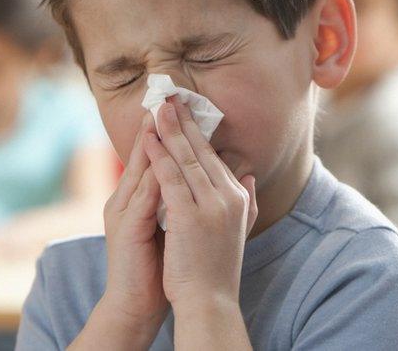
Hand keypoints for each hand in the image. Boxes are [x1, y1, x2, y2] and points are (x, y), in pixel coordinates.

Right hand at [98, 112, 167, 329]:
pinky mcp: (127, 229)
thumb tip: (208, 176)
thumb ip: (186, 198)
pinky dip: (154, 177)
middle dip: (158, 125)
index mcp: (141, 196)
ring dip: (152, 143)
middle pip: (144, 154)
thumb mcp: (177, 224)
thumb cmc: (161, 265)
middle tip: (170, 96)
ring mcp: (124, 212)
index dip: (169, 130)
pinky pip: (142, 197)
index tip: (182, 103)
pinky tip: (165, 160)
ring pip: (141, 169)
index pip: (156, 156)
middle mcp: (128, 199)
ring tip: (164, 116)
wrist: (140, 302)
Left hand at [144, 96, 257, 311]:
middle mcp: (228, 195)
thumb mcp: (239, 229)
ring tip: (158, 108)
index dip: (197, 132)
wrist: (210, 300)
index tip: (185, 111)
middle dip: (184, 122)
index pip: (214, 157)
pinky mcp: (190, 215)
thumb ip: (246, 200)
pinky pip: (172, 178)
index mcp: (237, 197)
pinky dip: (159, 156)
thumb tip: (248, 175)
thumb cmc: (217, 268)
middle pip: (202, 150)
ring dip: (170, 130)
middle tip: (170, 96)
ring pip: (187, 158)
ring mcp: (211, 204)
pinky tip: (149, 140)